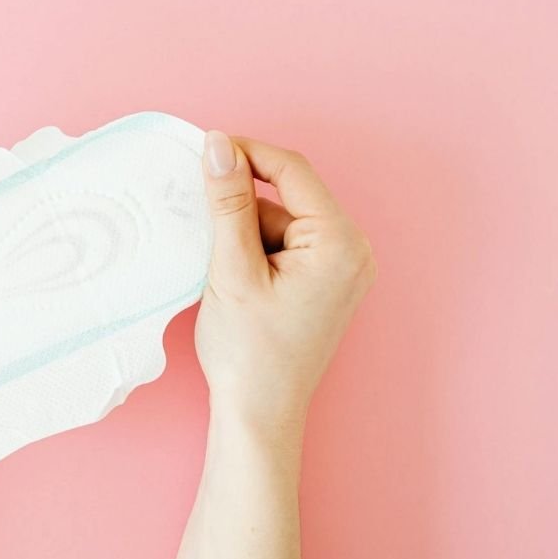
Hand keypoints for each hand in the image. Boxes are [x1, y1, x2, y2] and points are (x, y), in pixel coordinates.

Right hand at [195, 131, 375, 433]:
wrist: (259, 414)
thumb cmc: (249, 353)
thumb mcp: (231, 269)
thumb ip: (228, 202)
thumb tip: (220, 144)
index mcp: (340, 243)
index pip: (291, 171)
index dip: (245, 154)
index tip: (204, 150)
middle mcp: (353, 251)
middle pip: (285, 198)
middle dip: (241, 211)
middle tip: (208, 242)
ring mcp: (343, 269)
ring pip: (281, 223)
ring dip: (244, 237)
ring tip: (226, 280)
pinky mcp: (327, 283)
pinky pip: (287, 246)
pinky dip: (254, 254)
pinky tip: (237, 285)